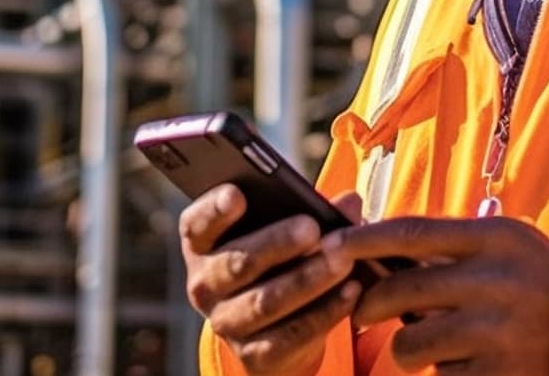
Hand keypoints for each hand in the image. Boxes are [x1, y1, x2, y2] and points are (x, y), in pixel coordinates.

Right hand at [180, 185, 364, 375]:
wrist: (276, 331)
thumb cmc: (278, 263)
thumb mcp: (284, 235)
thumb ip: (312, 214)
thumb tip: (349, 201)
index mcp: (203, 246)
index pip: (197, 224)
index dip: (214, 210)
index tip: (237, 194)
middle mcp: (205, 286)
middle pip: (237, 262)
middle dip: (276, 243)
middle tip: (312, 227)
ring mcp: (226, 323)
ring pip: (265, 301)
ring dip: (307, 279)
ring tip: (342, 260)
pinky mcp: (254, 355)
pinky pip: (291, 334)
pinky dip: (324, 312)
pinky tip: (350, 292)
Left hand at [323, 216, 548, 374]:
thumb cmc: (531, 276)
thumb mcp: (501, 244)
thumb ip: (448, 244)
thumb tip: (370, 244)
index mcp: (494, 239)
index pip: (411, 233)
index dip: (364, 239)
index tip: (331, 246)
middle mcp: (494, 281)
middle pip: (401, 290)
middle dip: (367, 304)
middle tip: (361, 311)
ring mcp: (496, 331)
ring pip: (410, 343)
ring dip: (406, 347)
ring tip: (428, 342)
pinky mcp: (497, 374)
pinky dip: (442, 371)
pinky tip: (465, 360)